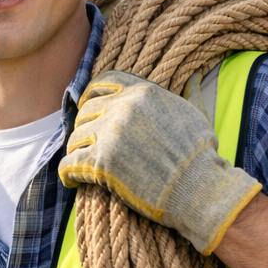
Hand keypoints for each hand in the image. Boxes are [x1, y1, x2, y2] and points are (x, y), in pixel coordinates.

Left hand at [59, 70, 261, 253]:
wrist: (198, 188)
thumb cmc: (200, 155)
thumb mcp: (196, 113)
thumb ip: (188, 93)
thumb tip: (193, 78)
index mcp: (142, 92)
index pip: (103, 82)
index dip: (91, 95)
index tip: (88, 108)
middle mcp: (123, 108)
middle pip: (85, 112)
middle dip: (84, 127)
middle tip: (87, 144)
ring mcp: (109, 135)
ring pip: (74, 137)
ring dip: (77, 151)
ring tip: (82, 163)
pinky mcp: (101, 163)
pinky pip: (68, 164)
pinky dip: (67, 173)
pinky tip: (73, 180)